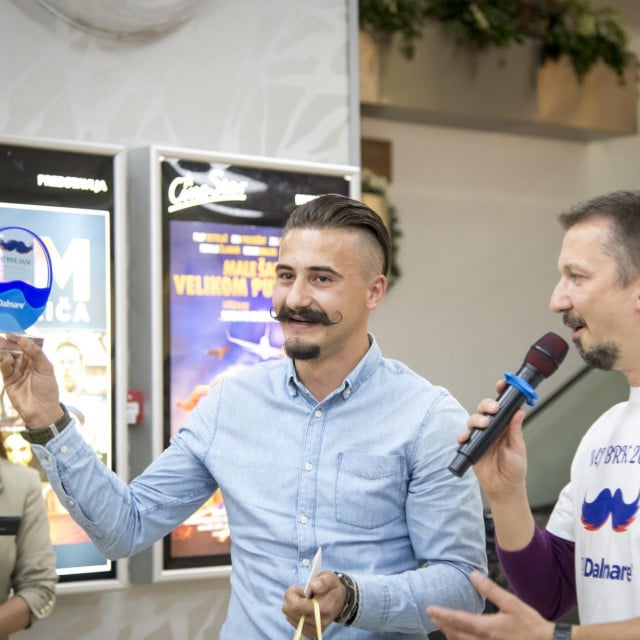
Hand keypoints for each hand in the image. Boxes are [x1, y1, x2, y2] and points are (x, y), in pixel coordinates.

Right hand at [0, 336, 61, 427]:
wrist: (41, 410)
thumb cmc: (48, 389)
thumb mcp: (46, 369)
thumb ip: (36, 354)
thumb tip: (24, 341)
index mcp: (37, 359)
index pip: (26, 345)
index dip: (19, 339)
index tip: (11, 334)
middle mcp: (26, 363)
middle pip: (14, 350)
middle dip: (8, 343)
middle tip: (2, 338)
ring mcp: (16, 371)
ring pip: (7, 357)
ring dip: (3, 351)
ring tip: (0, 345)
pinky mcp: (8, 379)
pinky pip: (4, 367)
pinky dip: (4, 362)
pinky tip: (6, 359)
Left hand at [282, 571, 344, 637]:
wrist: (339, 601)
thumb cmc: (332, 587)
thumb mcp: (330, 578)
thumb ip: (323, 581)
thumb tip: (313, 586)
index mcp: (325, 608)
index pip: (296, 606)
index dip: (294, 593)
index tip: (302, 589)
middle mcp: (319, 623)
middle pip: (289, 610)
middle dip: (292, 598)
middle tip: (302, 593)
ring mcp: (314, 630)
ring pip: (288, 615)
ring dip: (293, 605)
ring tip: (305, 600)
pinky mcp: (309, 633)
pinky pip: (291, 621)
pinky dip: (294, 612)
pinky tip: (304, 608)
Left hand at [427, 571, 553, 639]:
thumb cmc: (530, 625)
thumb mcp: (511, 603)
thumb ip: (490, 589)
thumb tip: (472, 574)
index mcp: (486, 628)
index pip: (457, 620)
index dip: (442, 614)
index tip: (429, 609)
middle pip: (456, 634)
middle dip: (443, 624)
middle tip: (432, 616)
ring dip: (451, 634)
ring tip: (443, 626)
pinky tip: (462, 637)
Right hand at [459, 380, 527, 500]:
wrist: (504, 488)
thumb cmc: (514, 470)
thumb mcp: (518, 449)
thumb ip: (515, 431)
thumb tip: (519, 412)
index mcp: (506, 426)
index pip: (502, 406)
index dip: (501, 393)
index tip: (503, 385)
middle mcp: (492, 429)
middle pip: (485, 409)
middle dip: (487, 405)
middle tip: (493, 409)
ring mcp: (480, 437)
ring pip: (473, 420)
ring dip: (476, 419)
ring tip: (483, 424)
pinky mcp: (471, 447)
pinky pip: (463, 438)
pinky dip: (463, 436)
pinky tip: (466, 438)